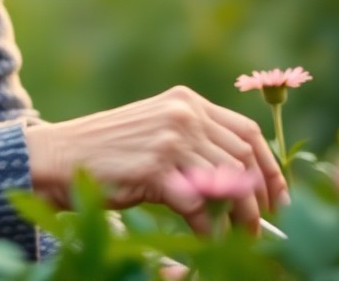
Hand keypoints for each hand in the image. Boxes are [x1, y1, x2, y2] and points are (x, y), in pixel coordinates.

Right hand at [23, 86, 286, 234]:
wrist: (58, 156)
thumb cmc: (107, 151)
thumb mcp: (156, 132)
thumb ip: (195, 143)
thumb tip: (241, 181)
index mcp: (186, 101)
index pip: (248, 132)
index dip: (270, 167)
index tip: (280, 197)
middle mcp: (183, 114)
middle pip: (243, 159)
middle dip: (260, 197)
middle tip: (263, 225)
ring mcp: (169, 139)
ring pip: (227, 183)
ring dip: (239, 217)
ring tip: (241, 237)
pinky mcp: (155, 168)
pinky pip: (198, 205)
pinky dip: (207, 227)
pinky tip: (206, 237)